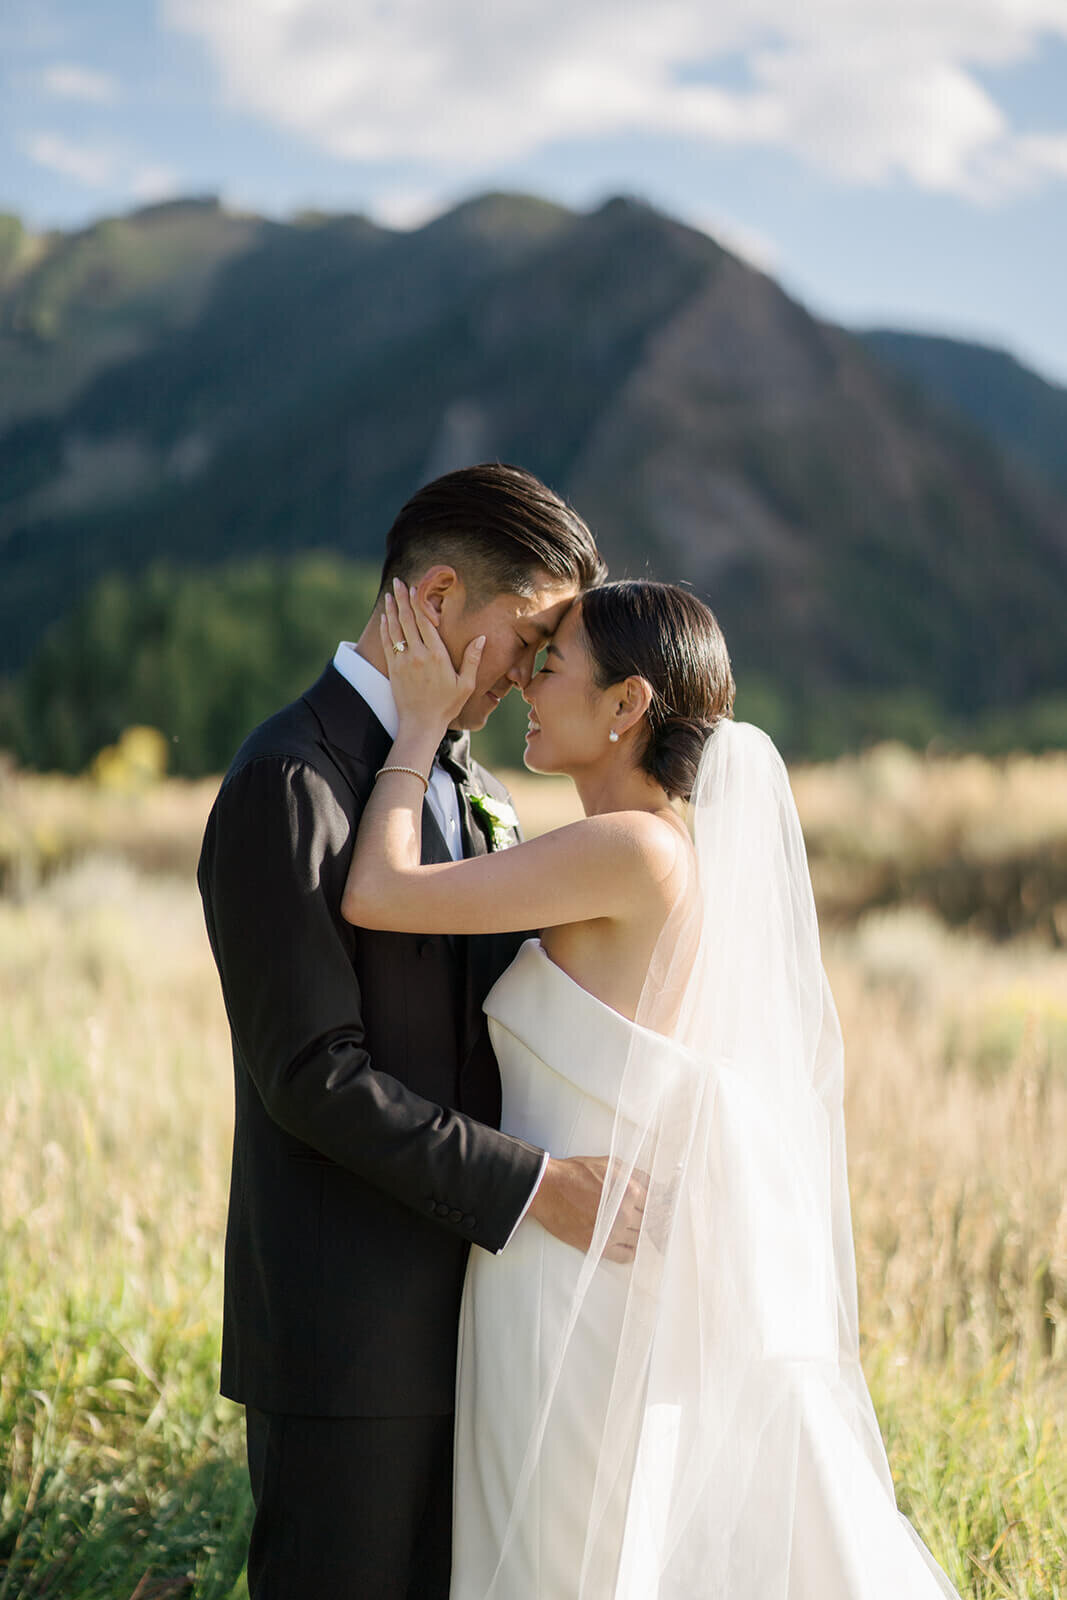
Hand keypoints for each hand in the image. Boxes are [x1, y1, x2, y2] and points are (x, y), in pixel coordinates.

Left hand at [381, 578, 484, 732]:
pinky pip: (388, 643)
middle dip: (402, 599)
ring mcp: (403, 661)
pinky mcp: (393, 669)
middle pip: (408, 620)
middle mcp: (418, 655)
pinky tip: (385, 618)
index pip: (425, 622)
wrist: (421, 724)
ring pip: (395, 629)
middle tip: (398, 582)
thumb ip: (472, 659)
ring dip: (391, 610)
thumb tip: (481, 638)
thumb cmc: (447, 705)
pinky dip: (386, 629)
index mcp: (437, 655)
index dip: (418, 603)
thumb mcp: (466, 684)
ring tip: (389, 595)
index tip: (415, 588)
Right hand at [529, 1156, 647, 1263]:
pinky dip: (631, 1250)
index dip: (656, 1203)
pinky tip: (626, 1242)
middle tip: (640, 1215)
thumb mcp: (611, 1163)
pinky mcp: (600, 1246)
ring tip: (630, 1226)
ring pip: (640, 1238)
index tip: (657, 1206)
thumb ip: (636, 1174)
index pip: (656, 1202)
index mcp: (631, 1191)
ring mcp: (613, 1232)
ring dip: (638, 1232)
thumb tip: (655, 1185)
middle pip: (649, 1221)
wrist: (547, 1189)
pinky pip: (627, 1255)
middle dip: (646, 1217)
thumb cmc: (577, 1173)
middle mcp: (625, 1214)